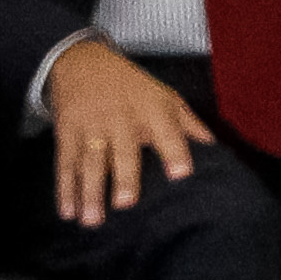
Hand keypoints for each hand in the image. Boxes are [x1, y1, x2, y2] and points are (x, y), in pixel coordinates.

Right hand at [46, 38, 211, 226]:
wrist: (80, 59)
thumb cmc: (130, 85)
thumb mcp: (163, 95)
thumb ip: (189, 124)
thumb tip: (216, 150)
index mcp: (150, 111)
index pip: (166, 133)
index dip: (174, 153)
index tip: (181, 175)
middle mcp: (120, 118)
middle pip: (122, 152)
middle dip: (123, 178)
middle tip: (125, 205)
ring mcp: (90, 126)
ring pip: (90, 162)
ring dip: (88, 191)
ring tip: (91, 220)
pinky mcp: (67, 132)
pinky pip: (65, 163)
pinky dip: (64, 188)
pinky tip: (66, 211)